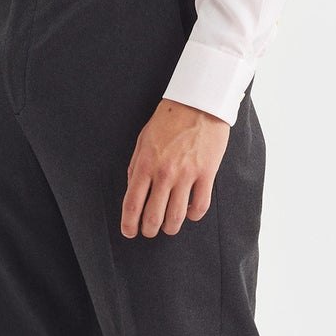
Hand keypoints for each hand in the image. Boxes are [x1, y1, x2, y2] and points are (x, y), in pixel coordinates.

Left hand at [120, 98, 230, 237]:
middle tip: (149, 231)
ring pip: (176, 217)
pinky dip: (193, 215)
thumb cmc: (169, 120)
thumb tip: (132, 190)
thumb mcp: (143, 140)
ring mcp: (187, 175)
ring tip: (169, 227)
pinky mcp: (207, 174)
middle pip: (153, 216)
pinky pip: (200, 206)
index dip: (129, 224)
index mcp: (145, 164)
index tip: (129, 232)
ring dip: (171, 228)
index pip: (132, 204)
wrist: (198, 104)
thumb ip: (135, 166)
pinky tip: (189, 212)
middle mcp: (164, 173)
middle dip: (149, 230)